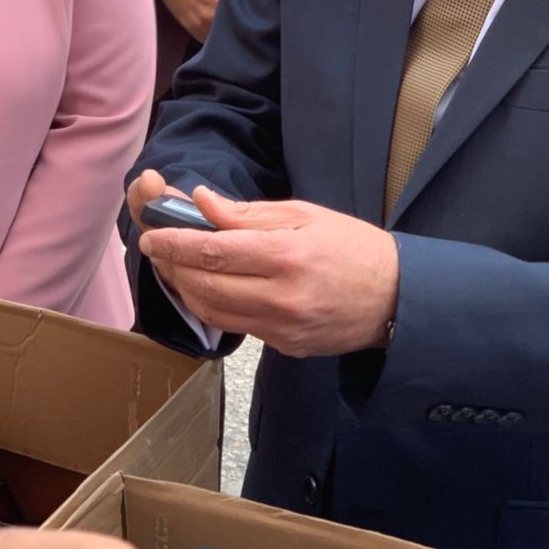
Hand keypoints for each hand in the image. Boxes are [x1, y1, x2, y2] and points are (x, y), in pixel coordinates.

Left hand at [133, 176, 399, 357]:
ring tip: (177, 266)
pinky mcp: (284, 346)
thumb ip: (248, 213)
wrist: (397, 298)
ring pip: (212, 312)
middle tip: (158, 247)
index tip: (152, 233)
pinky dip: (214, 304)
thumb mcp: (305, 215)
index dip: (174, 242)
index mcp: (288, 256)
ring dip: (187, 289)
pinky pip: (235, 325)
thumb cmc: (353, 247)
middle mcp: (282, 297)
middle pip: (205, 285)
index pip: (213, 251)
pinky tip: (210, 285)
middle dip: (173, 266)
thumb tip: (200, 202)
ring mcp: (282, 328)